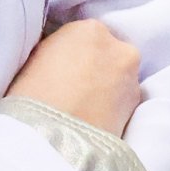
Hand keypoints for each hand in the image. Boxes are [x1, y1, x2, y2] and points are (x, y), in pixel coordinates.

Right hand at [8, 17, 143, 136]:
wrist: (52, 141)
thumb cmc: (32, 98)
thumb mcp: (33, 60)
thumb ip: (54, 51)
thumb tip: (61, 59)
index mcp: (89, 29)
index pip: (81, 36)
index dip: (68, 55)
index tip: (57, 72)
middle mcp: (119, 47)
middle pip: (105, 54)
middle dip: (93, 69)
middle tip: (71, 92)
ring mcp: (132, 78)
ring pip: (117, 78)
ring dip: (105, 88)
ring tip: (82, 110)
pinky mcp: (137, 108)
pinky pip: (121, 101)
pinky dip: (111, 108)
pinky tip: (92, 121)